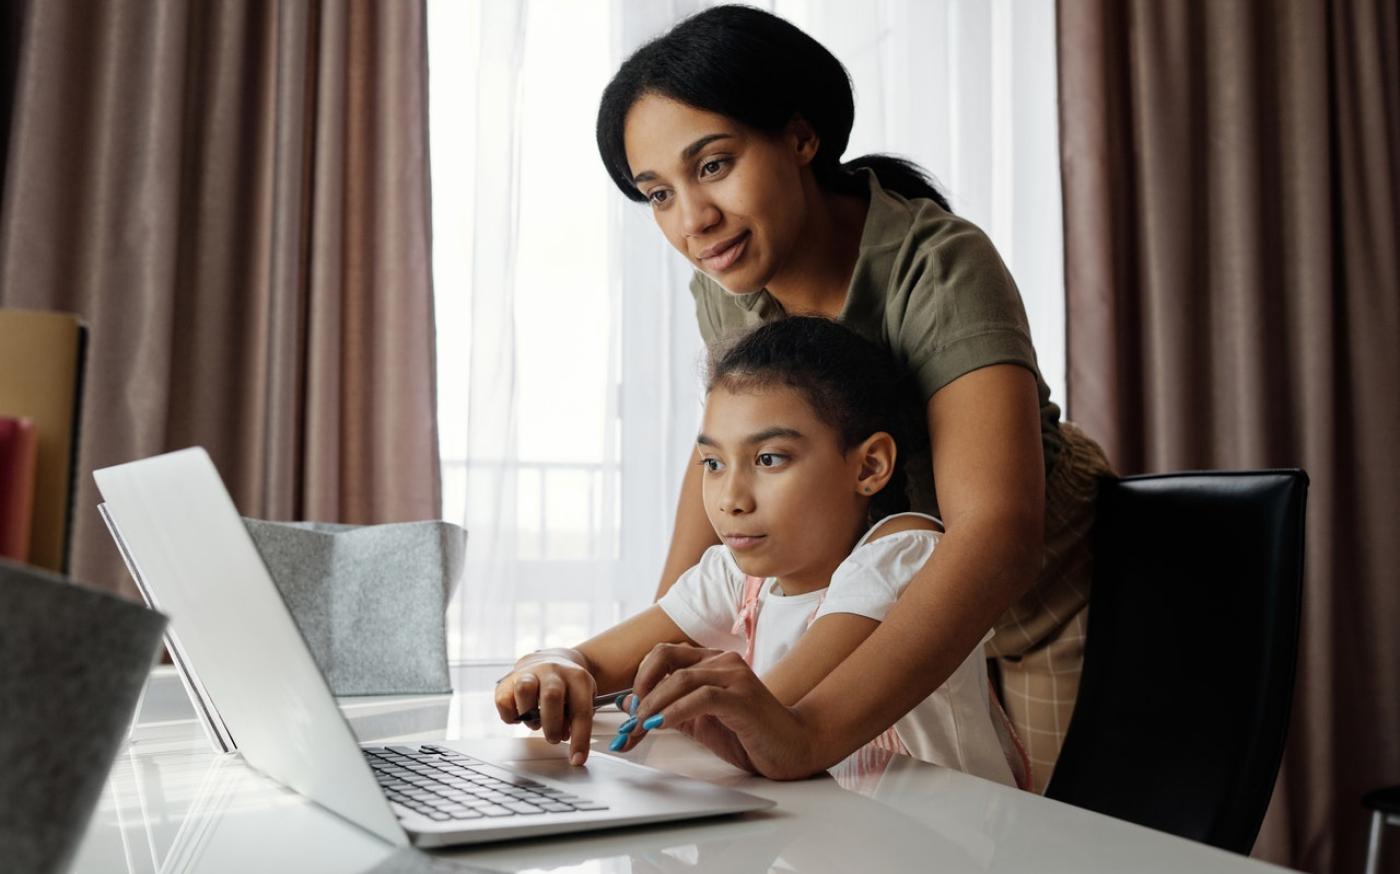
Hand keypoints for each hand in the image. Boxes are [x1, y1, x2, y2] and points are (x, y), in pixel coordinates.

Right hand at [493, 650, 596, 765]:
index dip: (580, 738)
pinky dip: (511, 716)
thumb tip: (566, 737)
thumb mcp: (582, 697)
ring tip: (535, 723)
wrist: (550, 660)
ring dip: (529, 716)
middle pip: (551, 695)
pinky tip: (521, 716)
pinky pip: (504, 701)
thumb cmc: (567, 686)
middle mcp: (552, 671)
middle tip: (554, 738)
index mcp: (577, 677)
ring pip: (524, 690)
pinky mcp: (508, 680)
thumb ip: (576, 718)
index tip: (577, 759)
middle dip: (552, 725)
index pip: (580, 710)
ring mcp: (529, 673)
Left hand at [611, 644, 816, 779]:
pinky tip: (662, 726)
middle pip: (665, 657)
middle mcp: (722, 661)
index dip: (640, 678)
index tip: (630, 709)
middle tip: (632, 718)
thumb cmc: (748, 734)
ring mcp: (735, 677)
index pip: (663, 653)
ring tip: (641, 727)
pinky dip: (675, 711)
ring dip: (653, 705)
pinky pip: (702, 697)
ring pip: (680, 678)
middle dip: (641, 687)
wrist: (791, 748)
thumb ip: (667, 709)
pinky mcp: (743, 698)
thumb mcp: (698, 721)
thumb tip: (628, 703)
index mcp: (711, 662)